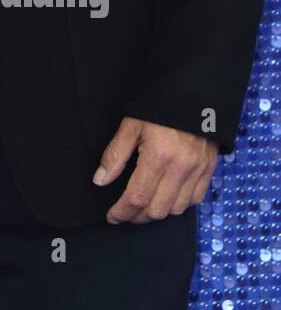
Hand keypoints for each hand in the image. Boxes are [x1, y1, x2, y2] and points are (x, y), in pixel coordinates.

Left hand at [94, 116, 217, 223]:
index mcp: (158, 156)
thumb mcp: (131, 126)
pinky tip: (166, 198)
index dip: (122, 212)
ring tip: (143, 207)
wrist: (193, 93)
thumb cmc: (157, 107)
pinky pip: (195, 200)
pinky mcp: (209, 169)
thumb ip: (115, 155)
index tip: (112, 216)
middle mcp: (181, 168)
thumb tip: (100, 180)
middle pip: (157, 210)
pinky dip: (179, 205)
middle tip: (125, 213)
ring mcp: (198, 170)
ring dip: (157, 213)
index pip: (138, 197)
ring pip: (176, 209)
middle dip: (137, 216)